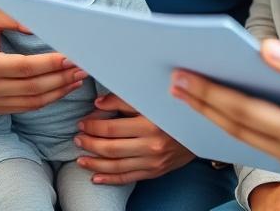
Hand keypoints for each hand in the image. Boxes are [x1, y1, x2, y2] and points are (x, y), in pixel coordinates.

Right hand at [0, 3, 84, 112]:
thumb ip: (16, 18)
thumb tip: (43, 26)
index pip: (26, 67)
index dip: (52, 64)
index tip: (73, 56)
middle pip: (34, 87)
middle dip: (62, 78)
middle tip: (86, 67)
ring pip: (32, 101)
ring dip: (59, 91)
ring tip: (79, 77)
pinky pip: (25, 107)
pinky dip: (47, 99)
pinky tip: (62, 87)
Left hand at [76, 93, 194, 184]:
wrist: (202, 129)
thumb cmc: (175, 110)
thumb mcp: (153, 99)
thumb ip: (126, 100)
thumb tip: (98, 103)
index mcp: (151, 122)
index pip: (112, 128)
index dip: (93, 125)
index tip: (83, 122)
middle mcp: (152, 144)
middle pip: (111, 147)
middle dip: (89, 143)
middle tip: (77, 138)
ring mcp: (154, 161)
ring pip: (116, 165)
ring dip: (94, 162)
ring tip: (80, 157)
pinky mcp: (156, 171)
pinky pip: (128, 178)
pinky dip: (109, 179)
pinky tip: (95, 176)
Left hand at [171, 40, 279, 186]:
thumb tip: (265, 50)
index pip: (244, 111)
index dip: (210, 93)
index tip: (184, 76)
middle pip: (235, 128)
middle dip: (201, 105)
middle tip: (173, 83)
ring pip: (243, 140)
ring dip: (215, 117)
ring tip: (190, 95)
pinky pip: (258, 146)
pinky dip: (237, 127)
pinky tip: (225, 113)